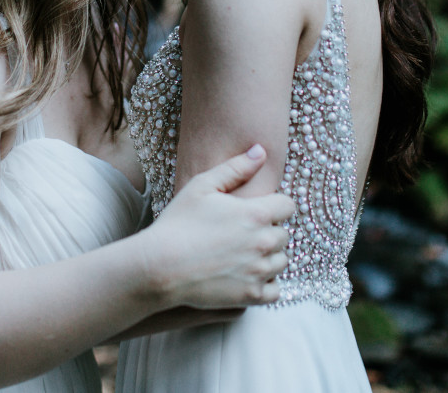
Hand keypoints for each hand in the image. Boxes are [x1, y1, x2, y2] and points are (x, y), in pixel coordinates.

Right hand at [144, 145, 294, 308]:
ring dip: (269, 257)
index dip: (274, 205)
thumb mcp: (202, 186)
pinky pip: (275, 291)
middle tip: (244, 233)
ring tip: (244, 254)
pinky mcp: (251, 295)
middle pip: (285, 234)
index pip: (288, 206)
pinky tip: (248, 275)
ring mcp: (259, 271)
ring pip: (281, 261)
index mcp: (256, 214)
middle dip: (269, 231)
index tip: (257, 210)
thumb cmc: (178, 224)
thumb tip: (261, 151)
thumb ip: (235, 167)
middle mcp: (264, 243)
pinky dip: (266, 284)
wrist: (159, 267)